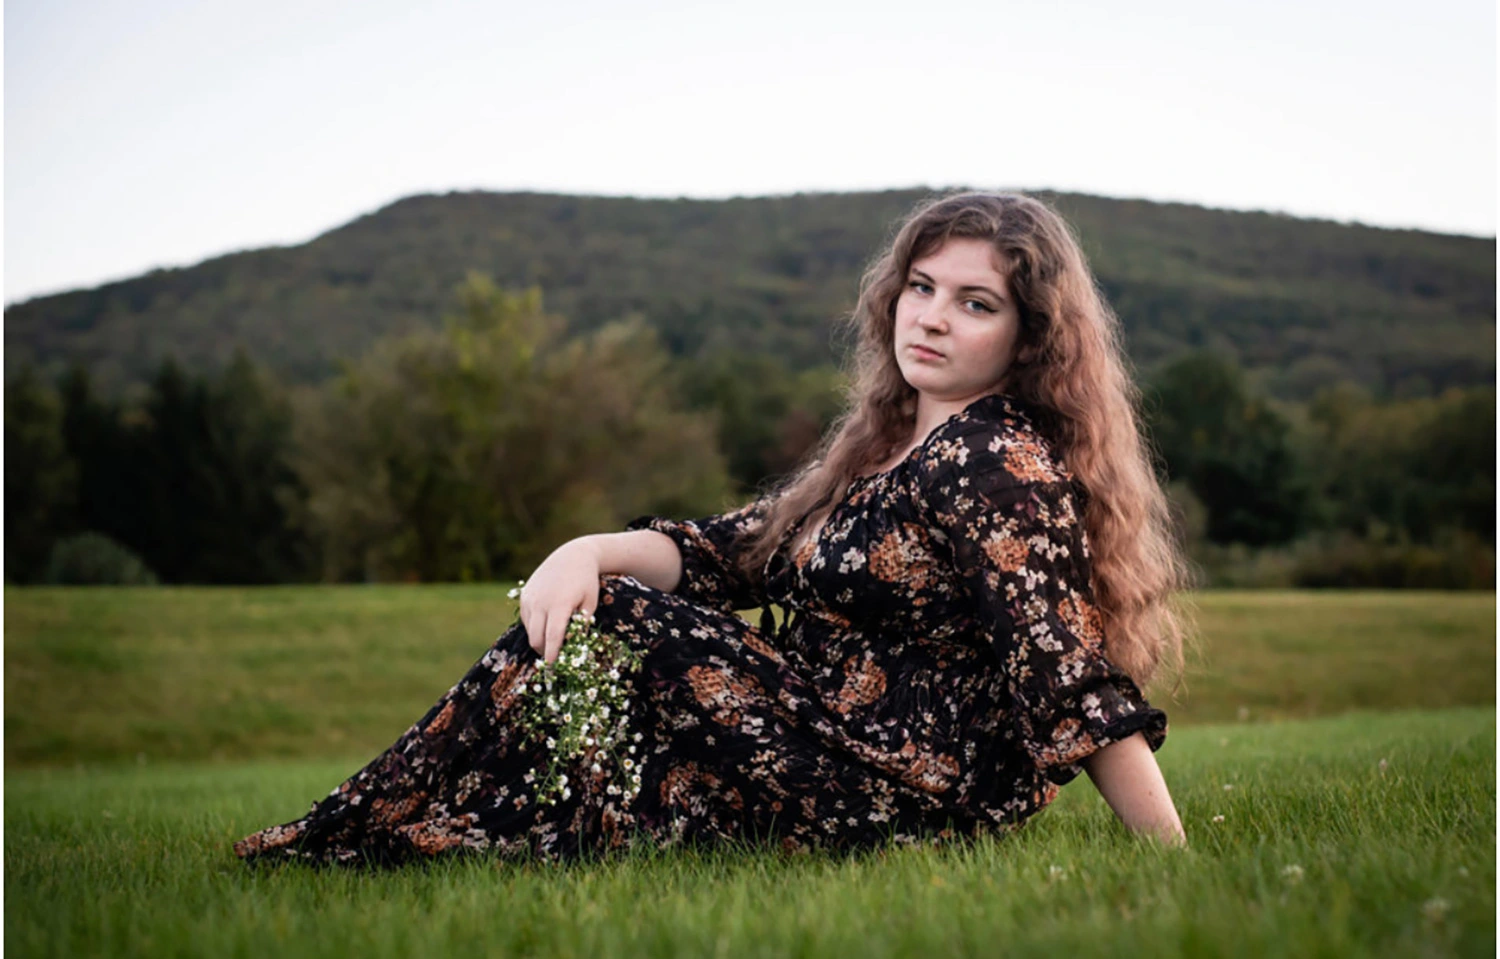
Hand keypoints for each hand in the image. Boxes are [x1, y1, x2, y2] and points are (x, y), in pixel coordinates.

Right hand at [515, 538, 601, 665]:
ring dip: (538, 640)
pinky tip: (545, 624)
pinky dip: (534, 627)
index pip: (552, 637)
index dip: (551, 655)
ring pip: (529, 630)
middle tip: (553, 658)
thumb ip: (581, 626)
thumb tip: (574, 648)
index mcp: (559, 605)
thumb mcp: (590, 603)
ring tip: (550, 643)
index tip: (552, 668)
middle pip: (537, 638)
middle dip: (544, 651)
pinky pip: (526, 619)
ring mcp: (530, 598)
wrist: (573, 556)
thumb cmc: (586, 582)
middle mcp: (541, 602)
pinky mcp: (525, 595)